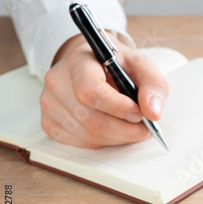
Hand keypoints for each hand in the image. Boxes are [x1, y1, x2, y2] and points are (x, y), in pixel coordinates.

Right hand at [40, 34, 169, 147]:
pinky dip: (104, 141)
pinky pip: (80, 143)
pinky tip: (113, 130)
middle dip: (125, 130)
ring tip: (131, 127)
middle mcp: (57, 81)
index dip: (118, 108)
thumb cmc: (117, 65)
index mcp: (79, 60)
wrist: (94, 63)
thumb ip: (153, 85)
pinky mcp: (49, 122)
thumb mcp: (141, 65)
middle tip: (144, 128)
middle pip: (92, 120)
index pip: (90, 91)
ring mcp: (49, 103)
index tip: (139, 113)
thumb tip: (153, 113)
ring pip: (88, 135)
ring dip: (118, 137)